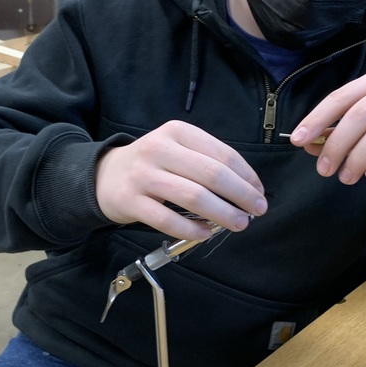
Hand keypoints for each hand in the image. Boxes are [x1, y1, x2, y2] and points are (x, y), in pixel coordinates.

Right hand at [95, 120, 267, 239]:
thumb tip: (249, 189)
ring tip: (238, 224)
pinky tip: (206, 234)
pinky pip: (167, 220)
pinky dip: (191, 230)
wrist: (105, 176)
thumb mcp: (178, 149)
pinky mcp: (131, 201)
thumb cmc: (153, 165)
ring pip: (193, 197)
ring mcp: (143, 175)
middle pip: (212, 175)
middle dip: (241, 195)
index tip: (259, 192)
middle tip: (257, 211)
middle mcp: (159, 149)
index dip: (247, 176)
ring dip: (222, 214)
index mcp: (177, 132)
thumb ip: (208, 162)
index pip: (222, 154)